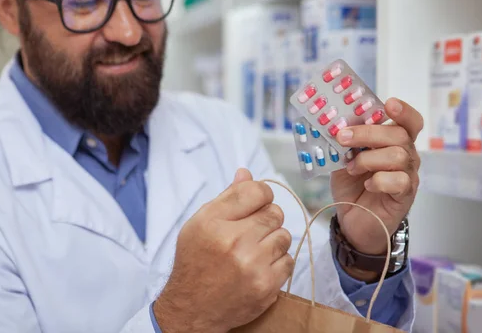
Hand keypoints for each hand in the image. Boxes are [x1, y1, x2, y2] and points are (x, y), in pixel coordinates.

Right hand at [154, 169, 293, 332]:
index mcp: (213, 221)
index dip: (260, 194)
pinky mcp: (266, 286)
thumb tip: (246, 173)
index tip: (257, 203)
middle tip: (252, 231)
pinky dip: (277, 263)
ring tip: (254, 250)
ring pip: (284, 236)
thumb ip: (226, 198)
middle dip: (266, 219)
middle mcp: (232, 240)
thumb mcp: (200, 223)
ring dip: (273, 241)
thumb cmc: (196, 262)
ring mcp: (252, 265)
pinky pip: (289, 261)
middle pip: (274, 212)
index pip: (255, 190)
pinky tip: (260, 267)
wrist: (193, 308)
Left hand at [331, 98, 422, 261]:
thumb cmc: (352, 187)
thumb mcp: (342, 160)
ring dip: (368, 159)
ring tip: (352, 168)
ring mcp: (408, 175)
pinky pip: (399, 180)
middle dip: (367, 133)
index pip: (409, 121)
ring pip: (399, 155)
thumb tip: (333, 126)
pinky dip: (378, 180)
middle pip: (399, 134)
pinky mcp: (406, 195)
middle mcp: (406, 155)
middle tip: (342, 137)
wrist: (354, 221)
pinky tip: (367, 185)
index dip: (403, 110)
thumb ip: (343, 144)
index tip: (388, 103)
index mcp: (393, 142)